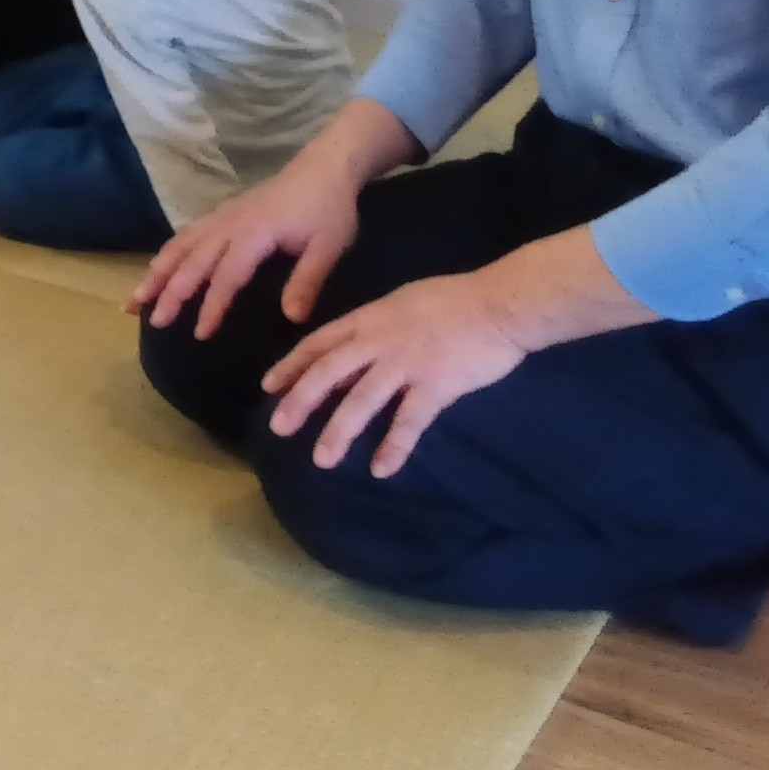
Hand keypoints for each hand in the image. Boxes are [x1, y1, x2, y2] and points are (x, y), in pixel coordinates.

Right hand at [131, 148, 362, 339]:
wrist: (324, 167)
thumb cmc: (328, 209)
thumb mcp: (329, 246)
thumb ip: (307, 281)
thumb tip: (292, 319)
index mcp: (254, 234)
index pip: (226, 276)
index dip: (211, 306)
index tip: (199, 334)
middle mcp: (229, 225)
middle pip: (192, 261)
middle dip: (170, 292)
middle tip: (153, 321)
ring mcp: (221, 216)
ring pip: (180, 246)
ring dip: (157, 272)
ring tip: (135, 298)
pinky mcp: (221, 213)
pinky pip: (186, 234)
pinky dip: (167, 253)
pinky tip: (156, 268)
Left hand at [263, 272, 526, 475]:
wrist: (500, 304)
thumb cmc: (454, 300)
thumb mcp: (401, 302)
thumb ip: (374, 326)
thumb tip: (351, 349)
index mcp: (368, 318)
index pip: (319, 343)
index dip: (292, 366)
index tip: (269, 387)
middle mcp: (379, 341)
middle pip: (328, 373)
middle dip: (300, 401)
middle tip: (277, 428)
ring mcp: (406, 363)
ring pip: (361, 401)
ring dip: (339, 432)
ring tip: (321, 460)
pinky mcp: (436, 385)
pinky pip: (408, 422)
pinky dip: (393, 447)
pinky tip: (380, 469)